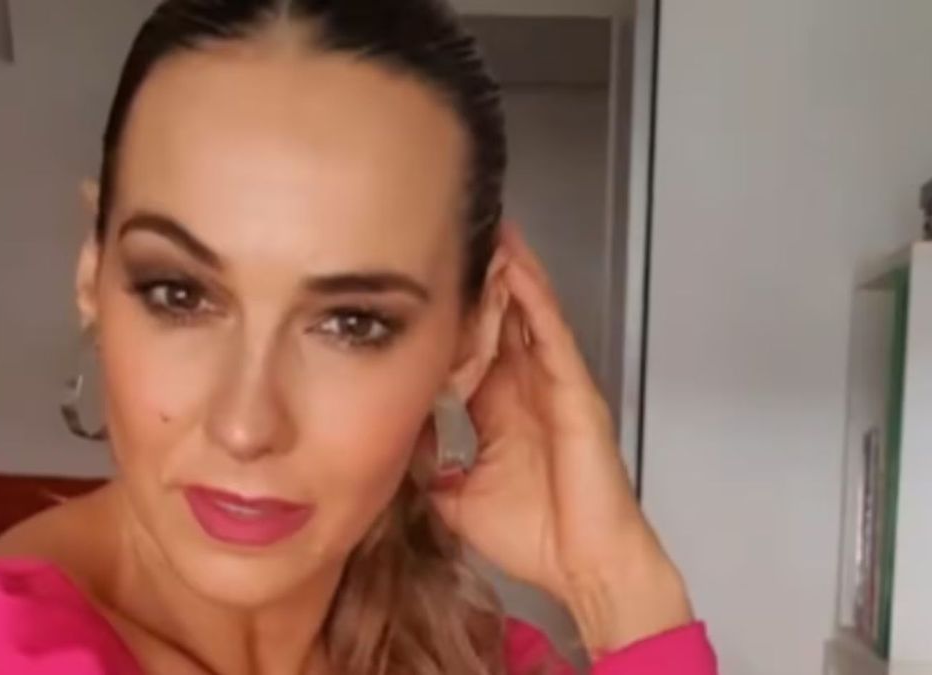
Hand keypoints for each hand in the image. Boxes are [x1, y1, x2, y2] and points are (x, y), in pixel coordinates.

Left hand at [430, 223, 692, 656]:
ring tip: (488, 230)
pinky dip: (534, 300)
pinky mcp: (575, 392)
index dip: (449, 319)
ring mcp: (553, 387)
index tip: (421, 285)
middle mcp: (527, 391)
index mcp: (499, 412)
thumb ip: (429, 465)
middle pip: (500, 320)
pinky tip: (516, 268)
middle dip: (481, 279)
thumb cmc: (532, 536)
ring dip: (508, 273)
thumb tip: (395, 442)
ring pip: (527, 316)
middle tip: (456, 233)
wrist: (582, 568)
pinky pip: (552, 335)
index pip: (470, 350)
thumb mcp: (456, 497)